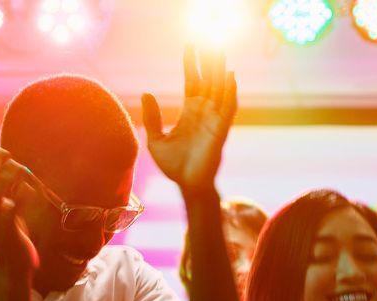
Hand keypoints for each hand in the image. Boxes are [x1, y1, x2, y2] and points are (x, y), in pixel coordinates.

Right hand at [0, 145, 38, 276]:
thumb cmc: (9, 237)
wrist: (12, 270)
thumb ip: (2, 193)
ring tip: (15, 166)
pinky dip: (18, 200)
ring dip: (3, 179)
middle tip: (0, 151)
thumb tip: (8, 166)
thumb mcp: (1, 213)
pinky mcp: (9, 236)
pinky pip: (10, 215)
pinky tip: (28, 189)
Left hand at [141, 44, 236, 193]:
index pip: (192, 81)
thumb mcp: (155, 140)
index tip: (190, 45)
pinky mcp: (220, 130)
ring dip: (220, 71)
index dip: (192, 64)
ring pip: (220, 89)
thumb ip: (153, 117)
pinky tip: (230, 77)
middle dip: (209, 61)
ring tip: (220, 51)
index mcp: (190, 112)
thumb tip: (146, 93)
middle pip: (208, 80)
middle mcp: (204, 112)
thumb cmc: (173, 165)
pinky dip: (230, 92)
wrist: (186, 185)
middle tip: (210, 39)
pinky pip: (228, 108)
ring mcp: (213, 120)